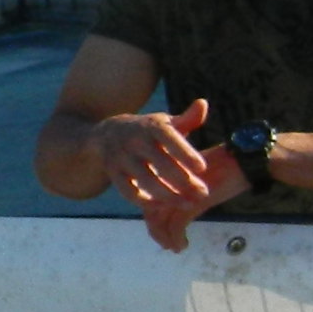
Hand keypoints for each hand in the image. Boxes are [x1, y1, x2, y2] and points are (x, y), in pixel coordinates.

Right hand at [96, 96, 213, 215]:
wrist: (109, 133)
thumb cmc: (150, 131)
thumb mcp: (166, 122)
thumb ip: (187, 118)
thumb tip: (203, 104)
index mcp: (152, 126)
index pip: (169, 138)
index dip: (185, 153)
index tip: (203, 168)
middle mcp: (135, 140)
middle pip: (161, 164)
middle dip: (184, 181)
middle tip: (203, 193)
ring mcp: (122, 157)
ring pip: (146, 181)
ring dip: (168, 195)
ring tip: (188, 203)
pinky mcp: (113, 173)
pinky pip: (128, 191)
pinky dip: (144, 201)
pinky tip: (163, 207)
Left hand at [140, 150, 249, 253]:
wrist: (243, 161)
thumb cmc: (228, 166)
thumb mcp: (202, 176)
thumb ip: (190, 185)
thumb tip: (185, 202)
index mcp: (170, 173)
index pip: (150, 197)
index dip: (153, 215)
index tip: (161, 229)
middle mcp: (169, 182)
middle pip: (151, 209)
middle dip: (156, 230)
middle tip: (166, 244)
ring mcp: (180, 191)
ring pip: (160, 219)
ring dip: (164, 237)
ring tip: (174, 248)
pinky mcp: (192, 201)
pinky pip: (177, 224)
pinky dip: (176, 238)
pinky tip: (183, 245)